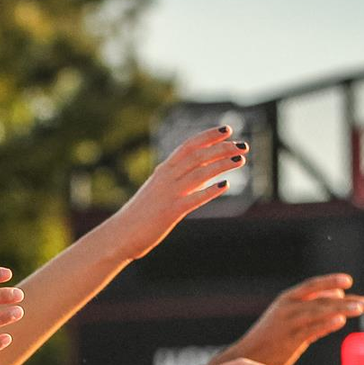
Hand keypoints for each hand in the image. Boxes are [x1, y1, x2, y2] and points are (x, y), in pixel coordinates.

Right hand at [106, 127, 242, 259]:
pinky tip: (225, 185)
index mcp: (163, 171)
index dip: (209, 136)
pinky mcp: (170, 212)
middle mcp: (166, 178)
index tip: (227, 130)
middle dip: (222, 148)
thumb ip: (178, 180)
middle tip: (243, 145)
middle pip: (198, 156)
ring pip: (199, 173)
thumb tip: (201, 175)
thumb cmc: (140, 214)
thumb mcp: (158, 190)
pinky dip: (210, 191)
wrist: (120, 234)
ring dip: (222, 164)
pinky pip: (193, 199)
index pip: (189, 146)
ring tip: (241, 160)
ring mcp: (169, 194)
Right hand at [217, 274, 363, 364]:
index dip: (330, 281)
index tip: (348, 280)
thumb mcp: (290, 317)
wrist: (249, 356)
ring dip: (342, 309)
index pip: (312, 286)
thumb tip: (339, 295)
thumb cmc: (271, 337)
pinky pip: (312, 330)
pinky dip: (327, 324)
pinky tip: (340, 321)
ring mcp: (289, 323)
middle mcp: (288, 308)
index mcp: (287, 299)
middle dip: (346, 300)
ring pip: (319, 312)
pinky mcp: (290, 340)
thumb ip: (314, 308)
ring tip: (361, 308)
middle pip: (321, 300)